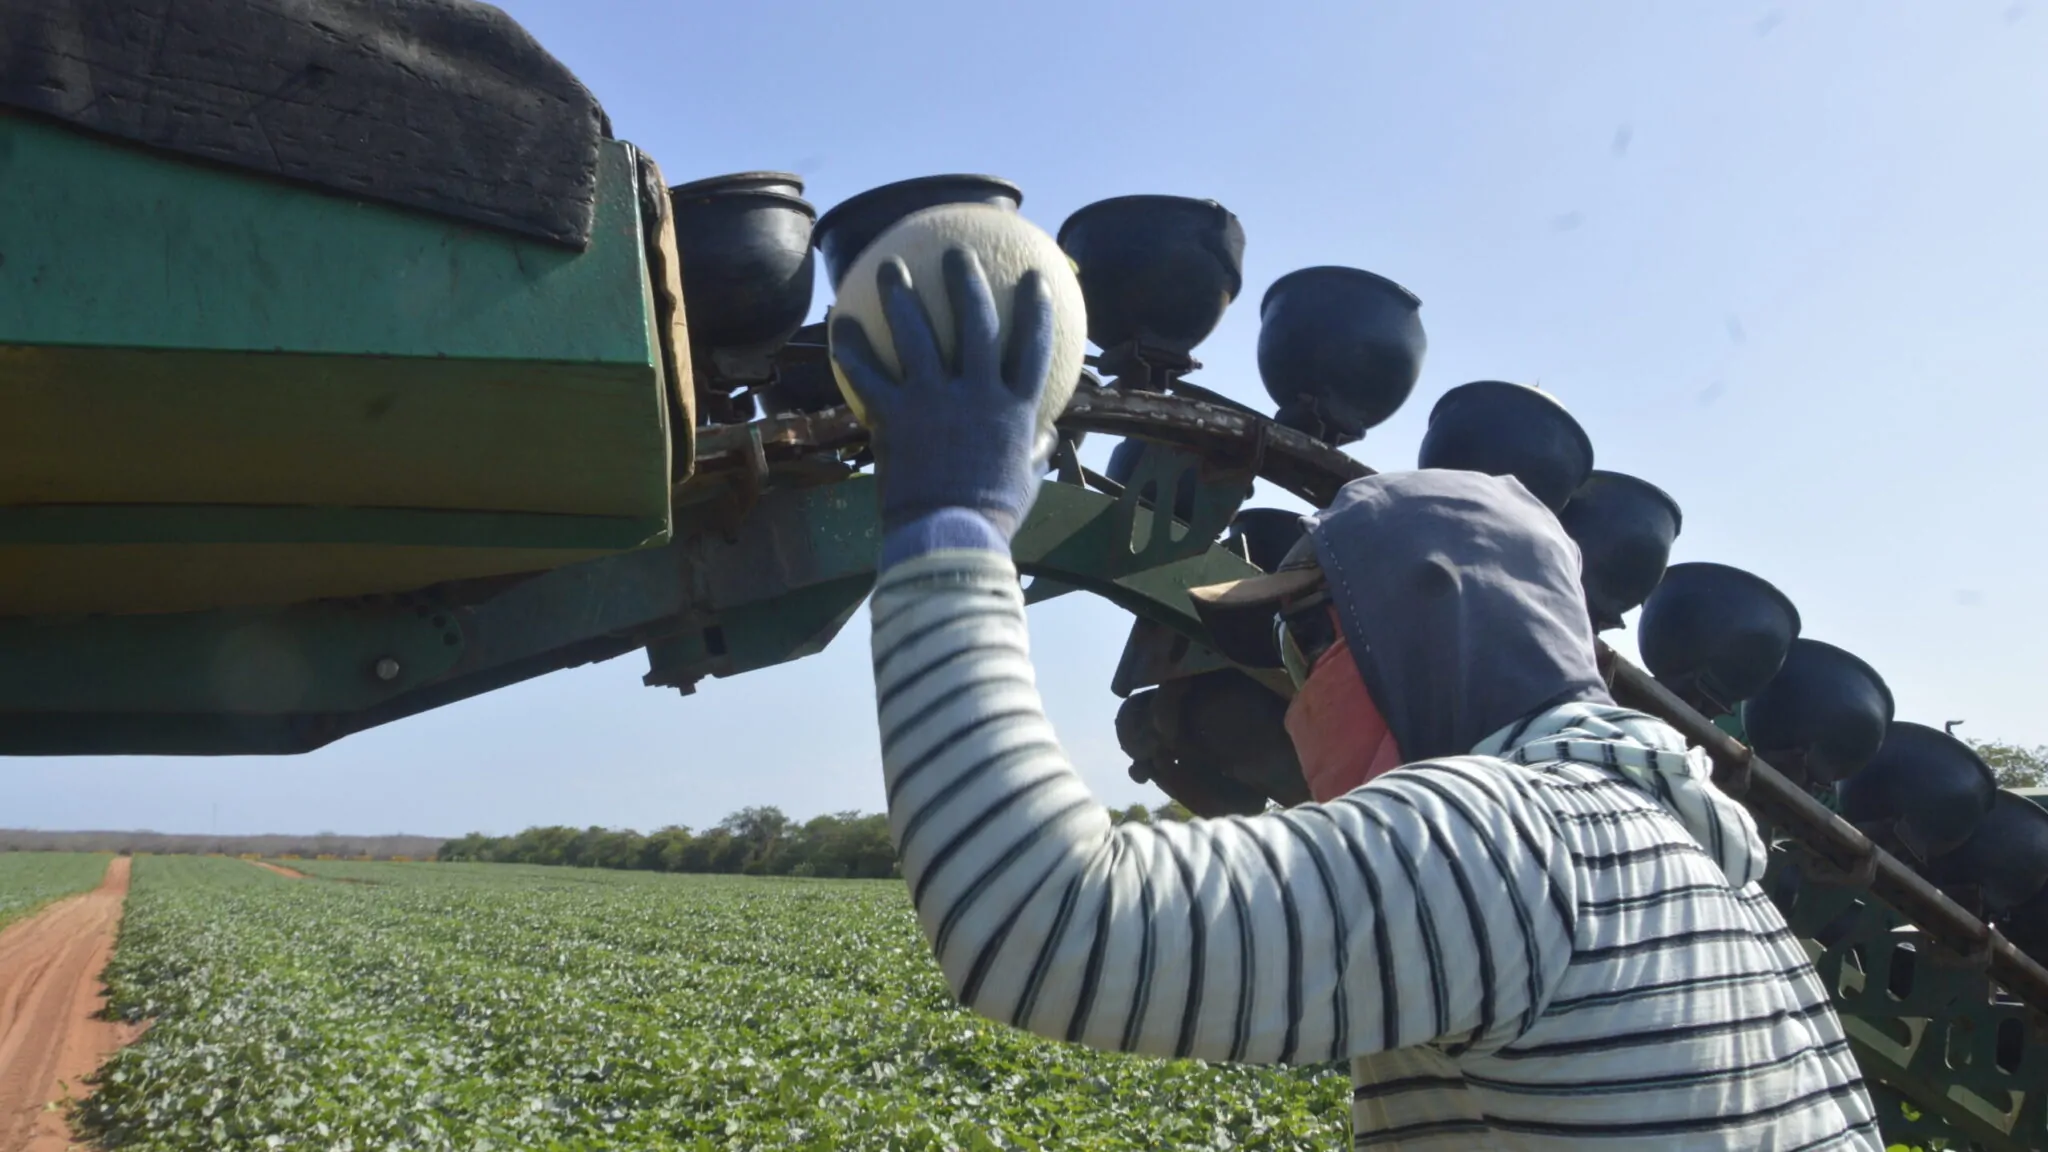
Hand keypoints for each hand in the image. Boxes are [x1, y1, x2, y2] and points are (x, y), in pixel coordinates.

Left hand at [830, 248, 1056, 546]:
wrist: (949, 538)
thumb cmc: (991, 515)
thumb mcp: (1026, 480)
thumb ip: (1035, 450)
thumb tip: (1047, 435)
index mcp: (1015, 408)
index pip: (1032, 345)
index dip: (1035, 308)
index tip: (1033, 278)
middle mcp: (978, 394)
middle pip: (975, 322)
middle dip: (965, 280)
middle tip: (954, 252)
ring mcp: (935, 401)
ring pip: (917, 334)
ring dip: (901, 295)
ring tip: (889, 267)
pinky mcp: (896, 417)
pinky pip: (870, 374)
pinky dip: (853, 349)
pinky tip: (839, 325)